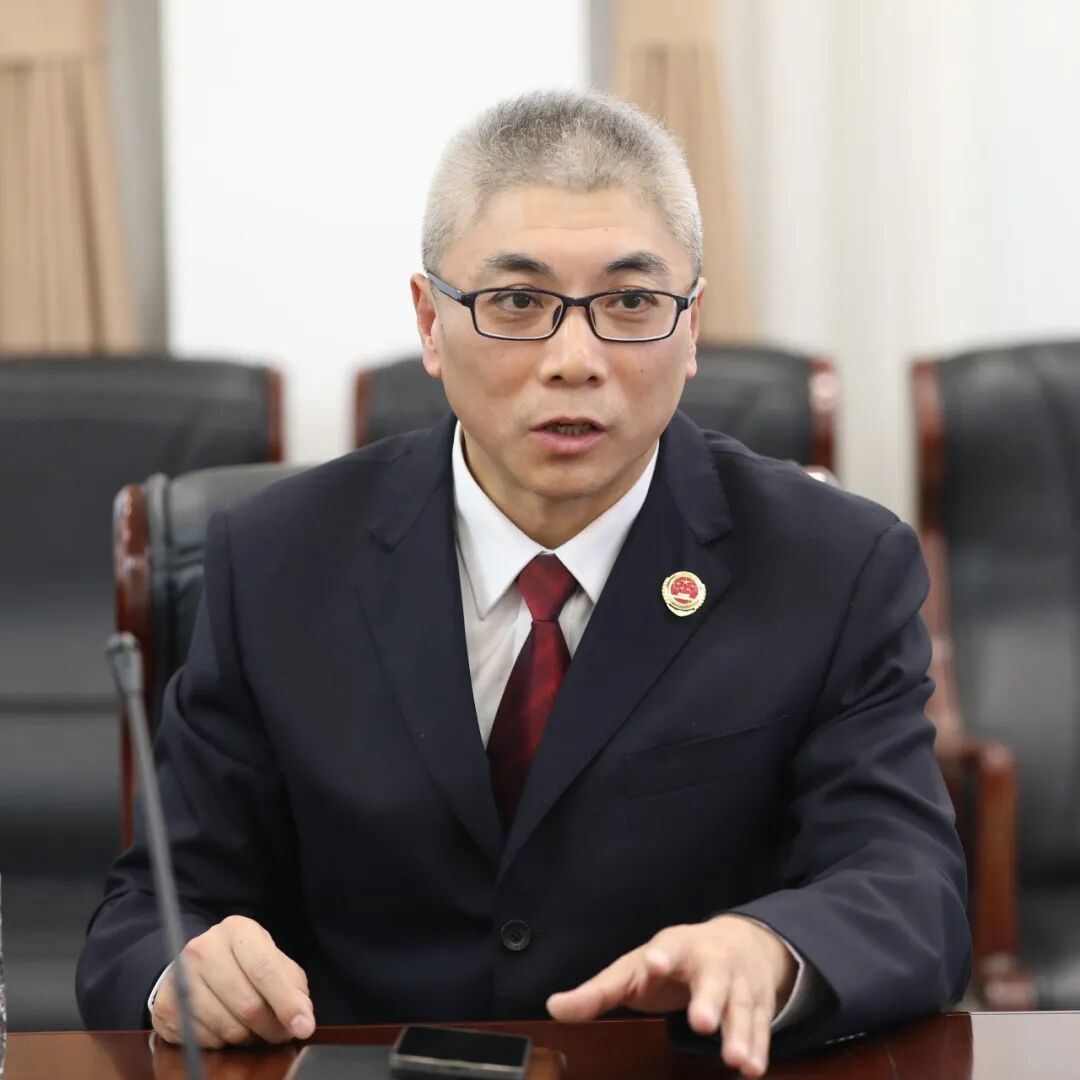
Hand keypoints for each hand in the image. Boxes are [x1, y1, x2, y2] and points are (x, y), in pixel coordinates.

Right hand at [151, 915, 314, 1048]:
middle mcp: (205, 948)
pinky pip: (204, 1041)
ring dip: (247, 1037)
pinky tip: (224, 1026)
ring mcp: (181, 976)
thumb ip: (290, 986)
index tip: (304, 1027)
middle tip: (279, 1032)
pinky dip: (222, 1042)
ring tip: (251, 1027)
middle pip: (248, 1005)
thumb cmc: (242, 963)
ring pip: (227, 1028)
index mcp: (238, 930)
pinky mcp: (165, 1005)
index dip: (287, 1003)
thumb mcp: (271, 960)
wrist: (192, 965)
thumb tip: (302, 1021)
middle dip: (270, 1028)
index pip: (265, 971)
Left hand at [546, 915, 796, 1077]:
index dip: (661, 956)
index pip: (668, 946)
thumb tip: (553, 1007)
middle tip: (701, 1023)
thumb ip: (599, 991)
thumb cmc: (671, 961)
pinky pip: (761, 1027)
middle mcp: (712, 961)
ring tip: (736, 1061)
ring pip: (741, 1006)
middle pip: (713, 978)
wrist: (738, 943)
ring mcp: (739, 983)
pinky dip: (759, 1047)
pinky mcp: (758, 1005)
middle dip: (708, 999)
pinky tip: (752, 1070)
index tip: (654, 964)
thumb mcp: (634, 970)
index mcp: (677, 946)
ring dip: (740, 1033)